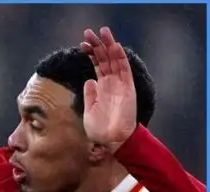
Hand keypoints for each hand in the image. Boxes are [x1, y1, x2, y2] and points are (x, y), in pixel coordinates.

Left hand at [80, 26, 137, 148]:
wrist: (112, 140)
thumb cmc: (100, 129)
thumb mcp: (90, 110)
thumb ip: (90, 95)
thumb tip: (89, 80)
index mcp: (102, 88)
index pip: (97, 66)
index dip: (91, 55)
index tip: (82, 45)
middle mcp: (112, 83)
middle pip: (105, 59)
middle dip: (97, 45)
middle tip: (89, 32)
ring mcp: (120, 84)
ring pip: (115, 60)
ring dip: (108, 46)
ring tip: (102, 32)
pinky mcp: (128, 88)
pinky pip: (125, 70)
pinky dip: (120, 58)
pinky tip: (114, 46)